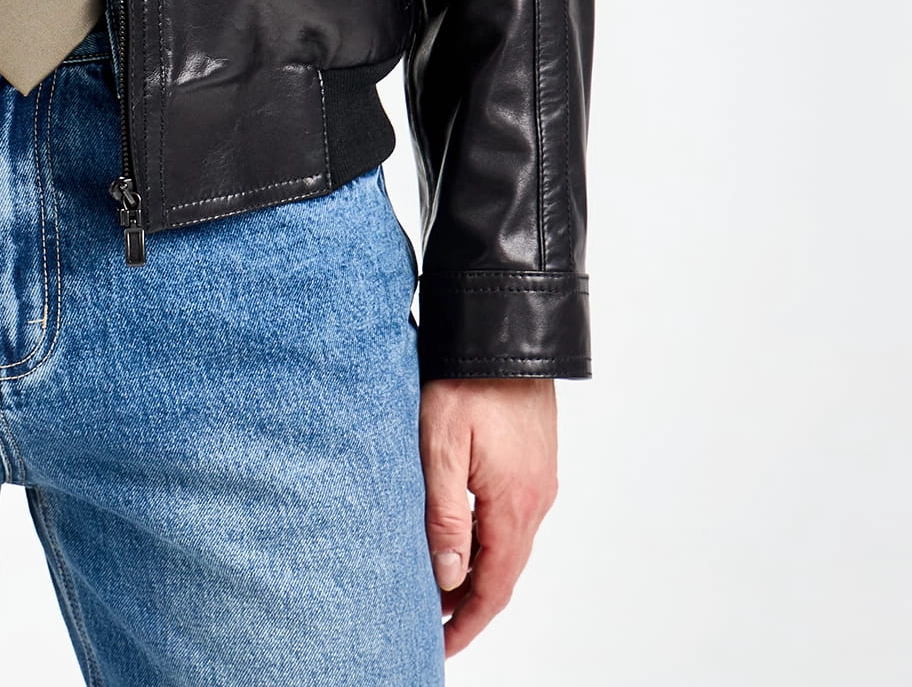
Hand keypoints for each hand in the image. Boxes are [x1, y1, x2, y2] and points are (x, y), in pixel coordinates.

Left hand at [419, 377, 557, 655]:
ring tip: (442, 586)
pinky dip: (491, 540)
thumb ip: (445, 514)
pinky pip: (514, 517)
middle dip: (471, 603)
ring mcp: (539, 479)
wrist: (505, 330)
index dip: (468, 621)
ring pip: (510, 544)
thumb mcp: (440, 445)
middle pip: (505, 571)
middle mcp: (536, 499)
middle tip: (435, 624)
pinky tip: (465, 535)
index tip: (443, 644)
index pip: (494, 585)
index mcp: (514, 503)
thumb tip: (448, 576)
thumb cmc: (467, 379)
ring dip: (480, 571)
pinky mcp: (534, 461)